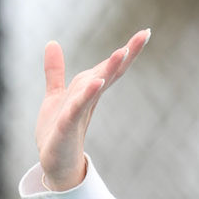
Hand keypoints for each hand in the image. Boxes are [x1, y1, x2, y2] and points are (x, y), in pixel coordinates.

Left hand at [35, 31, 149, 191]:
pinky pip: (77, 108)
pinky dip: (87, 95)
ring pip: (96, 87)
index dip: (127, 51)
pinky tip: (96, 82)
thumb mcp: (55, 96)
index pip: (109, 67)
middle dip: (126, 54)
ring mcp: (79, 113)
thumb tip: (52, 43)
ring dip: (108, 70)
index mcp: (88, 90)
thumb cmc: (57, 132)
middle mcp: (88, 99)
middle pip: (109, 73)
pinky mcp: (67, 127)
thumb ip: (55, 71)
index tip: (145, 33)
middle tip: (145, 35)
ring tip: (122, 52)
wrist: (54, 165)